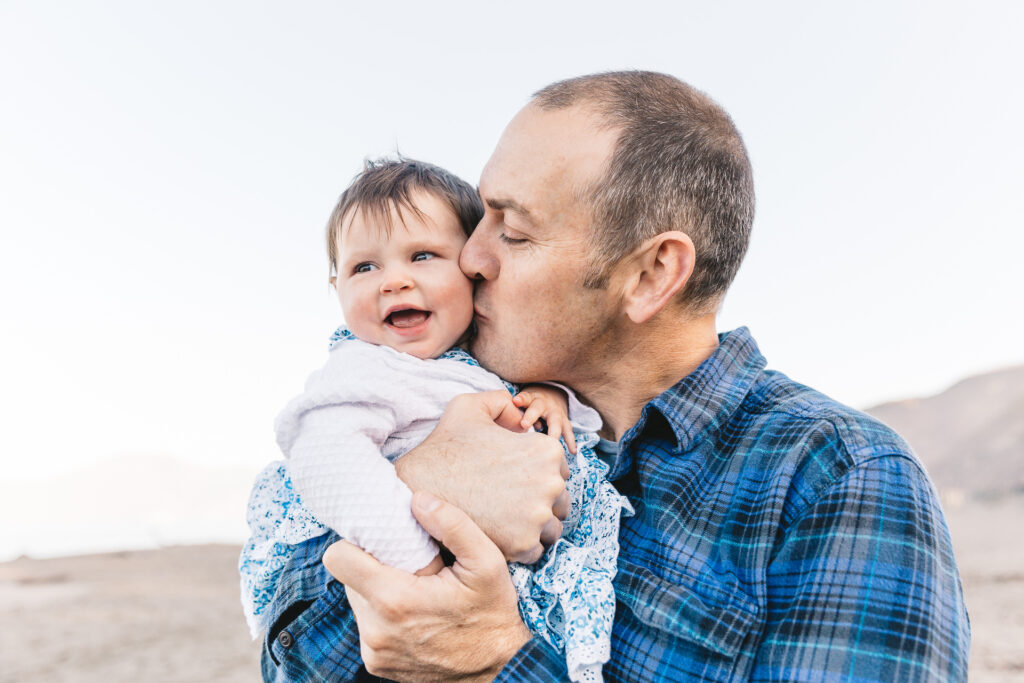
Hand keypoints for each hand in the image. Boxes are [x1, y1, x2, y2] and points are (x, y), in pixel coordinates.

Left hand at [324, 491, 531, 681]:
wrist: (499, 669)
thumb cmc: (493, 613)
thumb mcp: (486, 562)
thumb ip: (452, 525)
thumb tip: (417, 499)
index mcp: (395, 600)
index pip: (338, 558)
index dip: (355, 542)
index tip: (382, 539)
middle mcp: (376, 630)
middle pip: (348, 578)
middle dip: (373, 566)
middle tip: (410, 566)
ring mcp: (374, 651)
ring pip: (357, 601)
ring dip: (378, 590)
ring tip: (416, 591)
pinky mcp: (376, 664)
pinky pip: (367, 625)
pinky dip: (384, 615)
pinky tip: (415, 614)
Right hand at [395, 391, 569, 562]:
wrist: (416, 487)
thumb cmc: (444, 447)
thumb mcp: (469, 406)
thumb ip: (499, 401)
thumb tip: (518, 407)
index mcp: (546, 451)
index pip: (560, 468)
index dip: (538, 473)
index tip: (515, 478)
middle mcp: (550, 484)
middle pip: (560, 499)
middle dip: (540, 500)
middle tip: (509, 500)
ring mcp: (538, 517)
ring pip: (552, 526)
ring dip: (535, 526)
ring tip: (506, 519)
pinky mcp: (523, 545)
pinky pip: (537, 550)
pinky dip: (521, 546)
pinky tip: (499, 534)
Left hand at [513, 386, 576, 453]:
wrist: (552, 395)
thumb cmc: (531, 402)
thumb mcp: (524, 399)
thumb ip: (516, 406)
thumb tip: (505, 414)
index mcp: (533, 398)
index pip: (526, 398)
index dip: (521, 400)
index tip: (515, 401)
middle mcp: (546, 405)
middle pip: (539, 409)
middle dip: (532, 416)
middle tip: (524, 424)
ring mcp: (557, 414)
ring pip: (556, 422)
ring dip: (554, 433)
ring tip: (552, 444)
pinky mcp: (564, 423)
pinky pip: (568, 432)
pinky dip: (571, 441)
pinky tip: (573, 451)